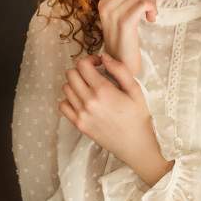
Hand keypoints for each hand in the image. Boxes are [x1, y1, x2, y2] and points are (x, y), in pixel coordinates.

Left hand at [58, 52, 160, 168]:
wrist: (135, 144)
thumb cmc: (138, 115)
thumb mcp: (135, 89)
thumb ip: (119, 69)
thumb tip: (104, 56)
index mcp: (103, 90)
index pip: (82, 65)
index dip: (90, 59)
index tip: (99, 64)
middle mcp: (88, 101)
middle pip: (71, 74)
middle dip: (81, 69)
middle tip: (93, 74)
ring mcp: (81, 114)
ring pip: (66, 88)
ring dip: (75, 83)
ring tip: (89, 86)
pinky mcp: (79, 124)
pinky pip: (63, 105)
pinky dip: (69, 99)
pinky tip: (82, 99)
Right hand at [97, 0, 157, 75]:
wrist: (120, 64)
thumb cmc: (124, 39)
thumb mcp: (120, 15)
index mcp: (104, 1)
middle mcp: (105, 5)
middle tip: (148, 9)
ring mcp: (113, 14)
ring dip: (151, 4)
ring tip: (149, 16)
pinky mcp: (124, 23)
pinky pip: (143, 4)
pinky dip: (152, 9)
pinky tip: (151, 20)